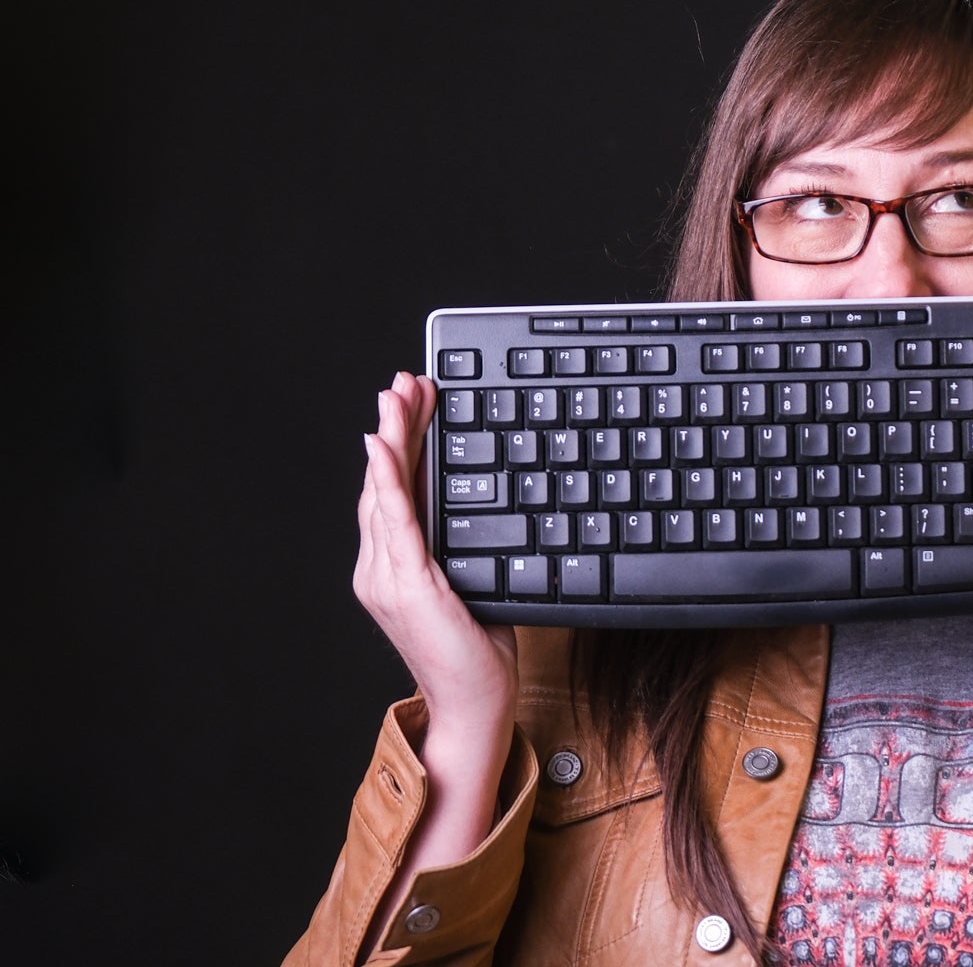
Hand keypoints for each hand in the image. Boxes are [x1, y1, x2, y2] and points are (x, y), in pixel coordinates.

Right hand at [353, 372, 517, 741]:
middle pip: (383, 482)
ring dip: (390, 438)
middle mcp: (380, 569)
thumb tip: (477, 496)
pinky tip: (384, 450)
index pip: (394, 489)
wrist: (474, 707)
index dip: (400, 440)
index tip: (412, 398)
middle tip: (404, 380)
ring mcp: (387, 578)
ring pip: (384, 493)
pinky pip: (395, 524)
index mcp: (393, 566)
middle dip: (395, 425)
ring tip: (398, 395)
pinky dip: (388, 481)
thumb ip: (459, 541)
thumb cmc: (477, 649)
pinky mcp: (406, 587)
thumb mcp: (471, 578)